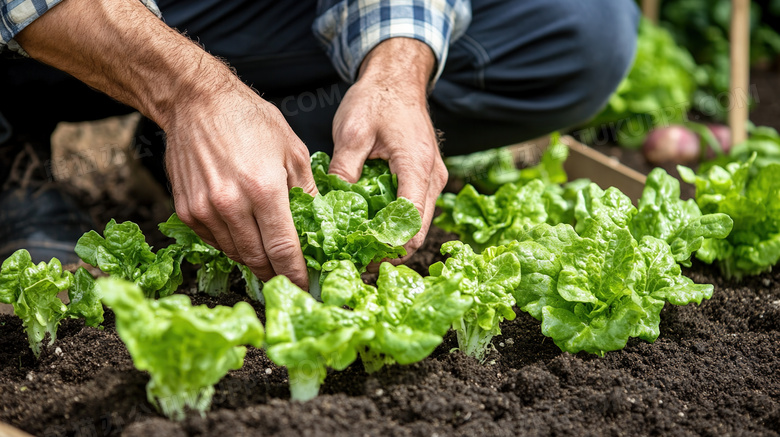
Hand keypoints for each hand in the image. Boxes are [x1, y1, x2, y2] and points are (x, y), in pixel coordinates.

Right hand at [16, 0, 316, 287]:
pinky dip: (233, 245)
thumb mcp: (292, 149)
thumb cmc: (248, 119)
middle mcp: (231, 205)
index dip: (296, 274)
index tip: (305, 285)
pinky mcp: (187, 211)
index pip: (283, 249)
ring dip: (255, 260)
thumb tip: (317, 223)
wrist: (195, 102)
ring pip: (235, 254)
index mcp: (263, 190)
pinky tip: (245, 235)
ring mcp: (205, 211)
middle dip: (276, 273)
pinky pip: (215, 242)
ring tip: (269, 257)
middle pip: (258, 259)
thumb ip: (306, 190)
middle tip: (290, 276)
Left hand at [328, 38, 446, 263]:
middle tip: (355, 260)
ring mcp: (431, 179)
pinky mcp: (424, 178)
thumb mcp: (352, 132)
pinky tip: (368, 226)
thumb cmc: (376, 100)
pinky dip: (393, 222)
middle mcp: (432, 178)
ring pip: (417, 223)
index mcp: (416, 167)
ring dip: (391, 238)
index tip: (362, 258)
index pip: (411, 222)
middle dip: (389, 249)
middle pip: (417, 230)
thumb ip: (345, 170)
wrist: (397, 78)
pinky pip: (413, 208)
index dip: (389, 246)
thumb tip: (333, 207)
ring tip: (359, 247)